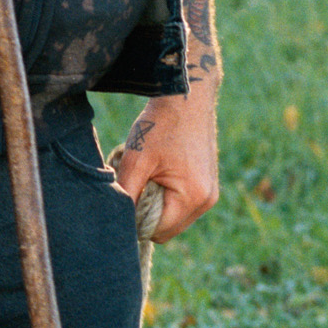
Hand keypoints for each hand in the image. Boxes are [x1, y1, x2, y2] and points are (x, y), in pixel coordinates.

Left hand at [112, 77, 219, 239]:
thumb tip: (117, 220)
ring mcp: (210, 194)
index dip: (136, 221)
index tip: (127, 195)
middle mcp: (207, 201)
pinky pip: (182, 206)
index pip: (157, 232)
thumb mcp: (136, 160)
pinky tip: (161, 173)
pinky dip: (168, 197)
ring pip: (174, 219)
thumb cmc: (161, 125)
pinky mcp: (208, 186)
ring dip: (157, 206)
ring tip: (150, 176)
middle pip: (167, 230)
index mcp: (193, 197)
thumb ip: (126, 193)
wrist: (186, 96)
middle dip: (147, 214)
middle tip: (138, 183)